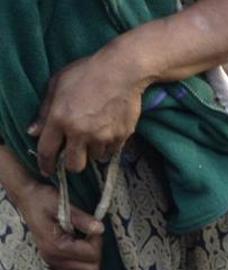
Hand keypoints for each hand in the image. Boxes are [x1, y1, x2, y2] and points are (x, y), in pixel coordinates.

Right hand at [9, 181, 103, 269]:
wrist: (27, 199)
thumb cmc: (42, 200)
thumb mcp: (62, 205)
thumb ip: (82, 219)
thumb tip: (100, 229)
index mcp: (56, 246)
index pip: (92, 255)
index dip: (97, 240)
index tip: (92, 228)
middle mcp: (53, 258)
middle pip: (90, 268)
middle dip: (95, 251)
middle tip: (88, 235)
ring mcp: (52, 262)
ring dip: (88, 258)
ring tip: (81, 241)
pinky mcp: (52, 261)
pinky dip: (79, 263)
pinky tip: (77, 248)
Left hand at [30, 51, 146, 175]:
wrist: (122, 71)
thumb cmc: (86, 72)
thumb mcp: (57, 85)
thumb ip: (44, 111)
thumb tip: (34, 132)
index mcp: (60, 119)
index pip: (47, 151)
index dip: (46, 164)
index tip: (47, 170)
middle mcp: (80, 133)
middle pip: (75, 165)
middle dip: (73, 163)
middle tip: (75, 154)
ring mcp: (103, 137)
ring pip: (96, 158)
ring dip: (93, 151)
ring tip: (95, 136)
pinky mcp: (121, 137)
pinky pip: (112, 150)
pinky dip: (109, 145)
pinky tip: (108, 130)